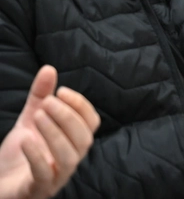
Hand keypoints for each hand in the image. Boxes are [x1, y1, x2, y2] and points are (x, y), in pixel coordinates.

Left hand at [0, 66, 99, 198]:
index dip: (81, 106)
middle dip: (67, 117)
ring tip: (38, 117)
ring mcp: (56, 177)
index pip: (91, 122)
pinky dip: (37, 156)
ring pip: (69, 157)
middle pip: (83, 139)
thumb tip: (49, 68)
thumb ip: (40, 96)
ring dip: (55, 134)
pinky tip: (26, 140)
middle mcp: (70, 159)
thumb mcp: (30, 119)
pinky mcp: (37, 190)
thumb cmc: (20, 152)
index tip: (62, 91)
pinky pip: (44, 175)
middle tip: (47, 103)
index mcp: (73, 141)